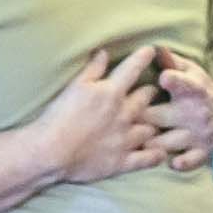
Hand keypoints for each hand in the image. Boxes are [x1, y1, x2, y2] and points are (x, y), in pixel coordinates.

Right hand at [33, 45, 172, 184]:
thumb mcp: (74, 87)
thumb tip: (104, 52)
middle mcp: (124, 114)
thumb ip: (92, 69)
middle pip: (147, 98)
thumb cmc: (59, 116)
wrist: (51, 151)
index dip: (143, 57)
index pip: (133, 69)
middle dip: (150, 92)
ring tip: (153, 122)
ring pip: (151, 128)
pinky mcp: (123, 161)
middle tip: (151, 91)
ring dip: (153, 123)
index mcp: (111, 92)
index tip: (151, 50)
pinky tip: (160, 152)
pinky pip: (148, 158)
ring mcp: (126, 139)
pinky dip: (156, 155)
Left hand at [143, 52, 212, 165]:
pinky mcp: (202, 152)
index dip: (175, 80)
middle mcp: (195, 112)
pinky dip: (179, 162)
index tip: (164, 77)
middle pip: (159, 117)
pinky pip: (188, 161)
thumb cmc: (197, 88)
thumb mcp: (190, 70)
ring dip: (150, 142)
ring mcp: (199, 134)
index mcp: (192, 89)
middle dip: (140, 118)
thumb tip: (153, 48)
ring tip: (136, 142)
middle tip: (121, 119)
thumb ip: (171, 61)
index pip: (184, 84)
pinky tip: (170, 162)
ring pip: (165, 142)